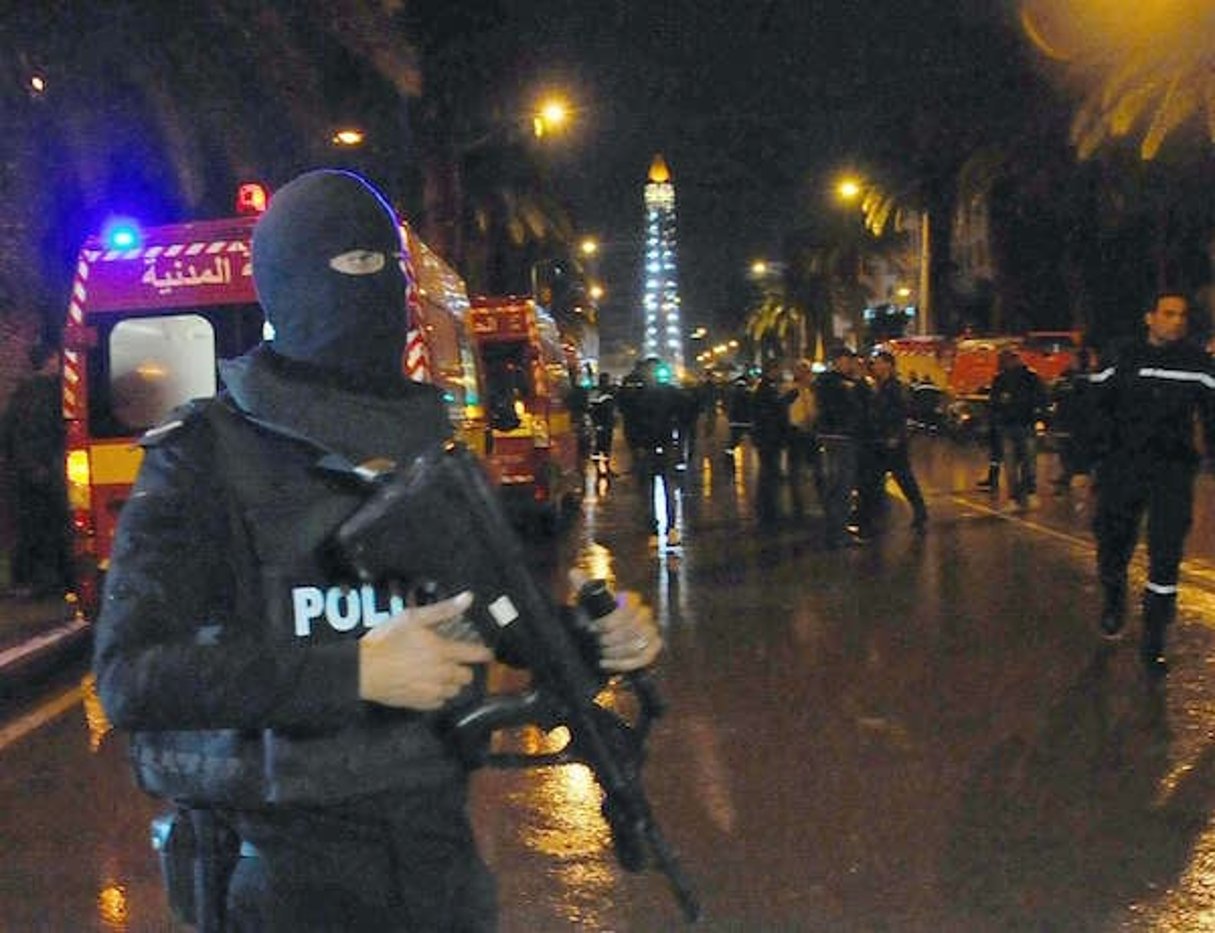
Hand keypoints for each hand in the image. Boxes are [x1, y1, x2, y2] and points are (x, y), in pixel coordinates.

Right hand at [358, 591, 493, 709]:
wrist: (362, 669)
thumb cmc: (385, 642)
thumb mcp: (413, 618)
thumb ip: (443, 610)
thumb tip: (466, 599)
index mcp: (443, 651)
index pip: (474, 654)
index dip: (484, 653)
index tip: (486, 653)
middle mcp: (441, 673)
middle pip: (467, 676)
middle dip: (465, 668)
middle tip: (456, 661)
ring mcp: (431, 691)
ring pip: (454, 691)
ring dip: (453, 682)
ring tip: (442, 673)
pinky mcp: (419, 703)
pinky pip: (439, 703)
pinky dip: (438, 695)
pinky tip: (429, 685)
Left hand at [567, 568, 660, 672]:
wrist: (603, 635)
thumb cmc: (596, 617)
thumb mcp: (588, 601)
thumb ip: (583, 586)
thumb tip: (573, 572)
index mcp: (631, 600)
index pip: (626, 612)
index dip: (608, 622)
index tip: (593, 629)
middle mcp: (645, 613)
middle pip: (631, 631)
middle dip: (610, 640)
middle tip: (597, 643)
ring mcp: (651, 630)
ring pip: (637, 645)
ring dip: (615, 653)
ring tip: (601, 654)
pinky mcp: (653, 647)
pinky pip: (644, 657)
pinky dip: (624, 663)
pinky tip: (609, 663)